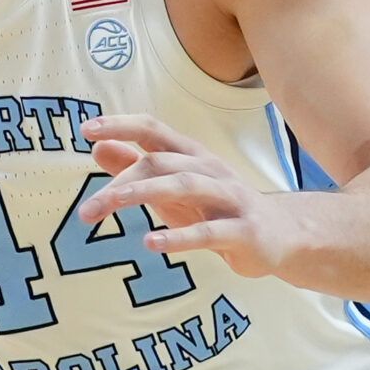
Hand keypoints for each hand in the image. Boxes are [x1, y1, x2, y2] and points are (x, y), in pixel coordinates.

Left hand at [78, 114, 288, 277]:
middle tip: (88, 209)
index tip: (86, 130)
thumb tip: (97, 148)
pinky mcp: (243, 231)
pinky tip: (151, 243)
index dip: (121, 125)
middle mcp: (210, 170)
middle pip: (161, 162)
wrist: (283, 235)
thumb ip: (136, 169)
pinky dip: (178, 237)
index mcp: (191, 156)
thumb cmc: (218, 208)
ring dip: (145, 192)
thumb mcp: (173, 189)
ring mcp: (229, 198)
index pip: (153, 130)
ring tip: (113, 203)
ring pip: (185, 185)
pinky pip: (208, 233)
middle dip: (121, 181)